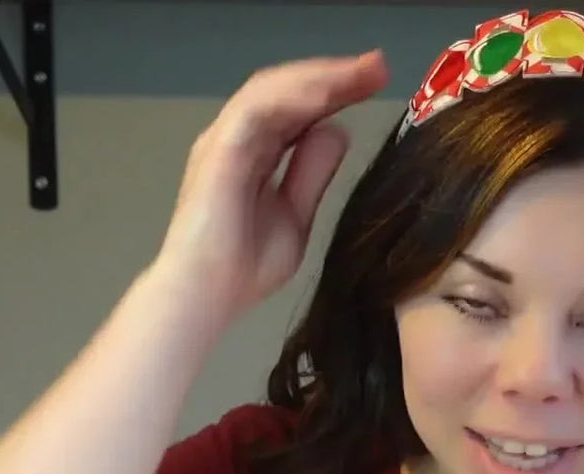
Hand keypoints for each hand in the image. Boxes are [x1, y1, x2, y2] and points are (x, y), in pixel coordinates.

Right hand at [153, 52, 388, 330]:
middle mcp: (238, 137)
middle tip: (377, 66)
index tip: (376, 81)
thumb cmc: (243, 269)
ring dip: (318, 77)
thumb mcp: (295, 217)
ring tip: (360, 72)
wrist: (205, 297)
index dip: (336, 91)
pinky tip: (326, 93)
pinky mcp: (220, 151)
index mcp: (255, 151)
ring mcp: (225, 140)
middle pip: (288, 90)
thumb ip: (312, 174)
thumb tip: (336, 130)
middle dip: (334, 74)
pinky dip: (292, 97)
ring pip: (272, 90)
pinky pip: (256, 111)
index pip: (298, 108)